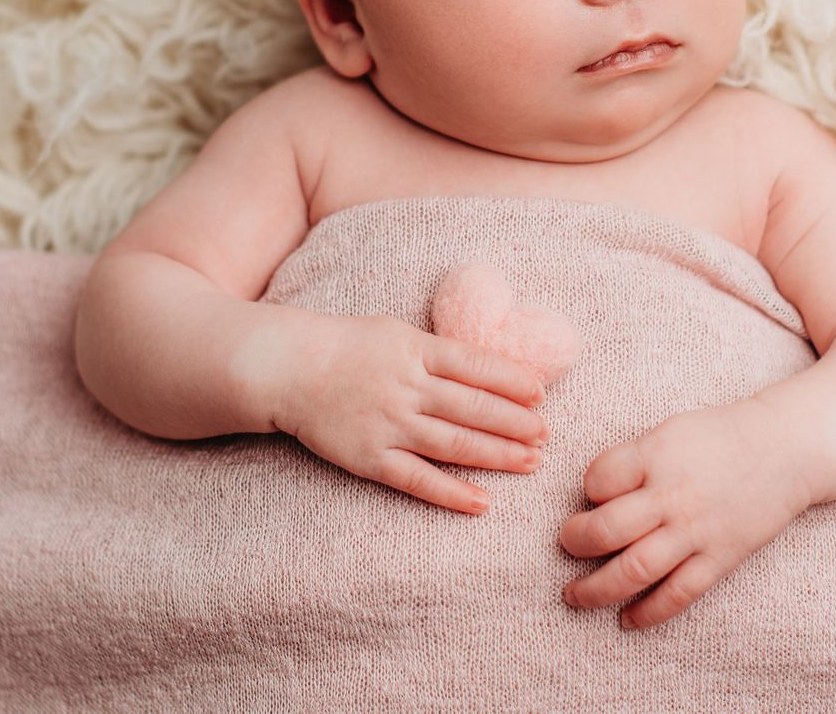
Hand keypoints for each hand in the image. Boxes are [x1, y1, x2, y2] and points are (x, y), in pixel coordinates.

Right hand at [273, 312, 550, 515]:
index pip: (476, 365)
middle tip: (547, 434)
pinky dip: (451, 492)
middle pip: (474, 407)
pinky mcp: (371, 458)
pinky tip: (482, 502)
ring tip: (531, 462)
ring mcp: (390, 424)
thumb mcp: (396, 333)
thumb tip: (488, 368)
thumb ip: (438, 352)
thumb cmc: (348, 346)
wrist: (288, 369)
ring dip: (498, 455)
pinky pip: (418, 479)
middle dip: (516, 422)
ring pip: (455, 443)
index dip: (513, 381)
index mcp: (416, 350)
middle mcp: (407, 387)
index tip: (541, 394)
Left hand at [559, 394, 810, 630]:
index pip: (598, 479)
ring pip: (635, 570)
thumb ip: (633, 461)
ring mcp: (696, 531)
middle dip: (575, 542)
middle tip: (567, 544)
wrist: (784, 450)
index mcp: (656, 456)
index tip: (593, 494)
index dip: (588, 489)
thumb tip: (594, 498)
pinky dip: (648, 612)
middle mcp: (673, 496)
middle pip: (607, 530)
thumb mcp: (669, 431)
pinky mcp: (719, 558)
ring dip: (596, 589)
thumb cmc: (718, 437)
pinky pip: (678, 594)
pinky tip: (627, 619)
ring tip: (574, 595)